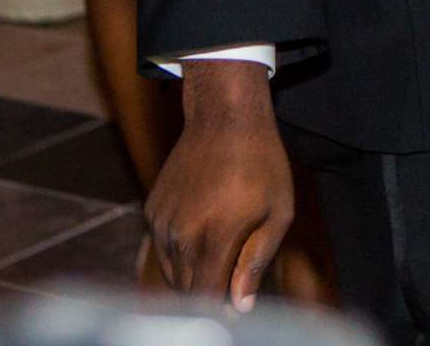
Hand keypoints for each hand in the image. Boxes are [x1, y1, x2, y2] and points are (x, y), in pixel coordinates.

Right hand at [148, 61, 292, 310]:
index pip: (204, 298)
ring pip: (171, 271)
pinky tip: (202, 232)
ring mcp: (162, 222)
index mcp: (214, 237)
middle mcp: (180, 234)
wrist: (225, 118)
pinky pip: (162, 247)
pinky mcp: (152, 210)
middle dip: (207, 295)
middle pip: (185, 290)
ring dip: (192, 275)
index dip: (218, 311)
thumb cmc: (262, 164)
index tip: (233, 310)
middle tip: (232, 283)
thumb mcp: (277, 213)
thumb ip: (256, 262)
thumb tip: (239, 306)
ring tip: (220, 253)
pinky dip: (179, 252)